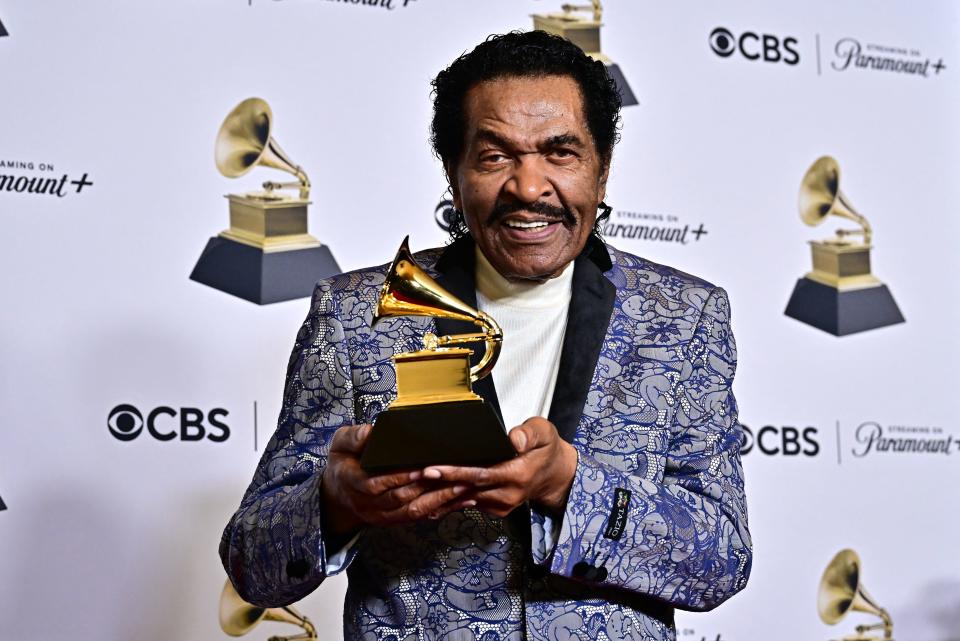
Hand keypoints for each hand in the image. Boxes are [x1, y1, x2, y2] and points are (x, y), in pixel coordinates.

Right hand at [321, 424, 474, 534]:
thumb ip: (354, 437)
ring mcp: (381, 515)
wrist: (337, 493)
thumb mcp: (340, 444)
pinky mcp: (394, 520)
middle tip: (454, 475)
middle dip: (429, 488)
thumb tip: (372, 431)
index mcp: (353, 483)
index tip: (422, 469)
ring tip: (463, 487)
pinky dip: (443, 509)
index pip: (377, 484)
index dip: (400, 478)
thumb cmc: (343, 463)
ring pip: (413, 511)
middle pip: (401, 499)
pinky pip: (420, 518)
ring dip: (440, 500)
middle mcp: (368, 504)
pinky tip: (462, 500)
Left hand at [421, 417, 578, 517]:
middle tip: (414, 476)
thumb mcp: (544, 433)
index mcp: (518, 473)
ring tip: (414, 487)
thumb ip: (529, 434)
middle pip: (467, 488)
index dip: (456, 472)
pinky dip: (448, 501)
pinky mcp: (495, 509)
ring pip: (465, 499)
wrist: (554, 475)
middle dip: (438, 483)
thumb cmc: (546, 450)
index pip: (481, 474)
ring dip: (439, 495)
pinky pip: (468, 504)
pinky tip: (428, 497)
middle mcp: (508, 493)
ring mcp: (501, 504)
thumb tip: (514, 439)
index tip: (434, 468)